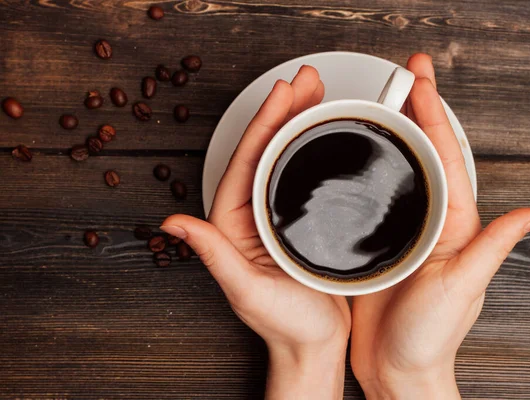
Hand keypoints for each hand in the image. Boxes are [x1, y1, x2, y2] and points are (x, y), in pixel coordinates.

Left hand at [161, 66, 349, 398]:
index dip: (265, 123)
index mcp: (234, 222)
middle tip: (308, 80)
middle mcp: (252, 212)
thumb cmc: (283, 323)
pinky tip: (327, 131)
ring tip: (320, 94)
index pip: (248, 160)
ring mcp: (276, 213)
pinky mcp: (300, 219)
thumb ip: (212, 253)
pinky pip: (304, 173)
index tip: (284, 93)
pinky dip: (314, 147)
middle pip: (267, 150)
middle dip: (286, 111)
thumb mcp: (244, 289)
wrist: (313, 343)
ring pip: (286, 156)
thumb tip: (171, 224)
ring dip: (302, 122)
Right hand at [350, 54, 529, 398]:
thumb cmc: (428, 337)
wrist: (396, 368)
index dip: (433, 115)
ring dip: (395, 131)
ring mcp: (406, 230)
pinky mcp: (379, 242)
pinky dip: (373, 167)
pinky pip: (377, 195)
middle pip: (425, 154)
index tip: (421, 81)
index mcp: (454, 227)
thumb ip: (491, 248)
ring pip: (402, 169)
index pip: (446, 158)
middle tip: (407, 73)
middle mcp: (432, 223)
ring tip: (384, 99)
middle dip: (418, 109)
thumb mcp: (461, 289)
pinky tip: (361, 154)